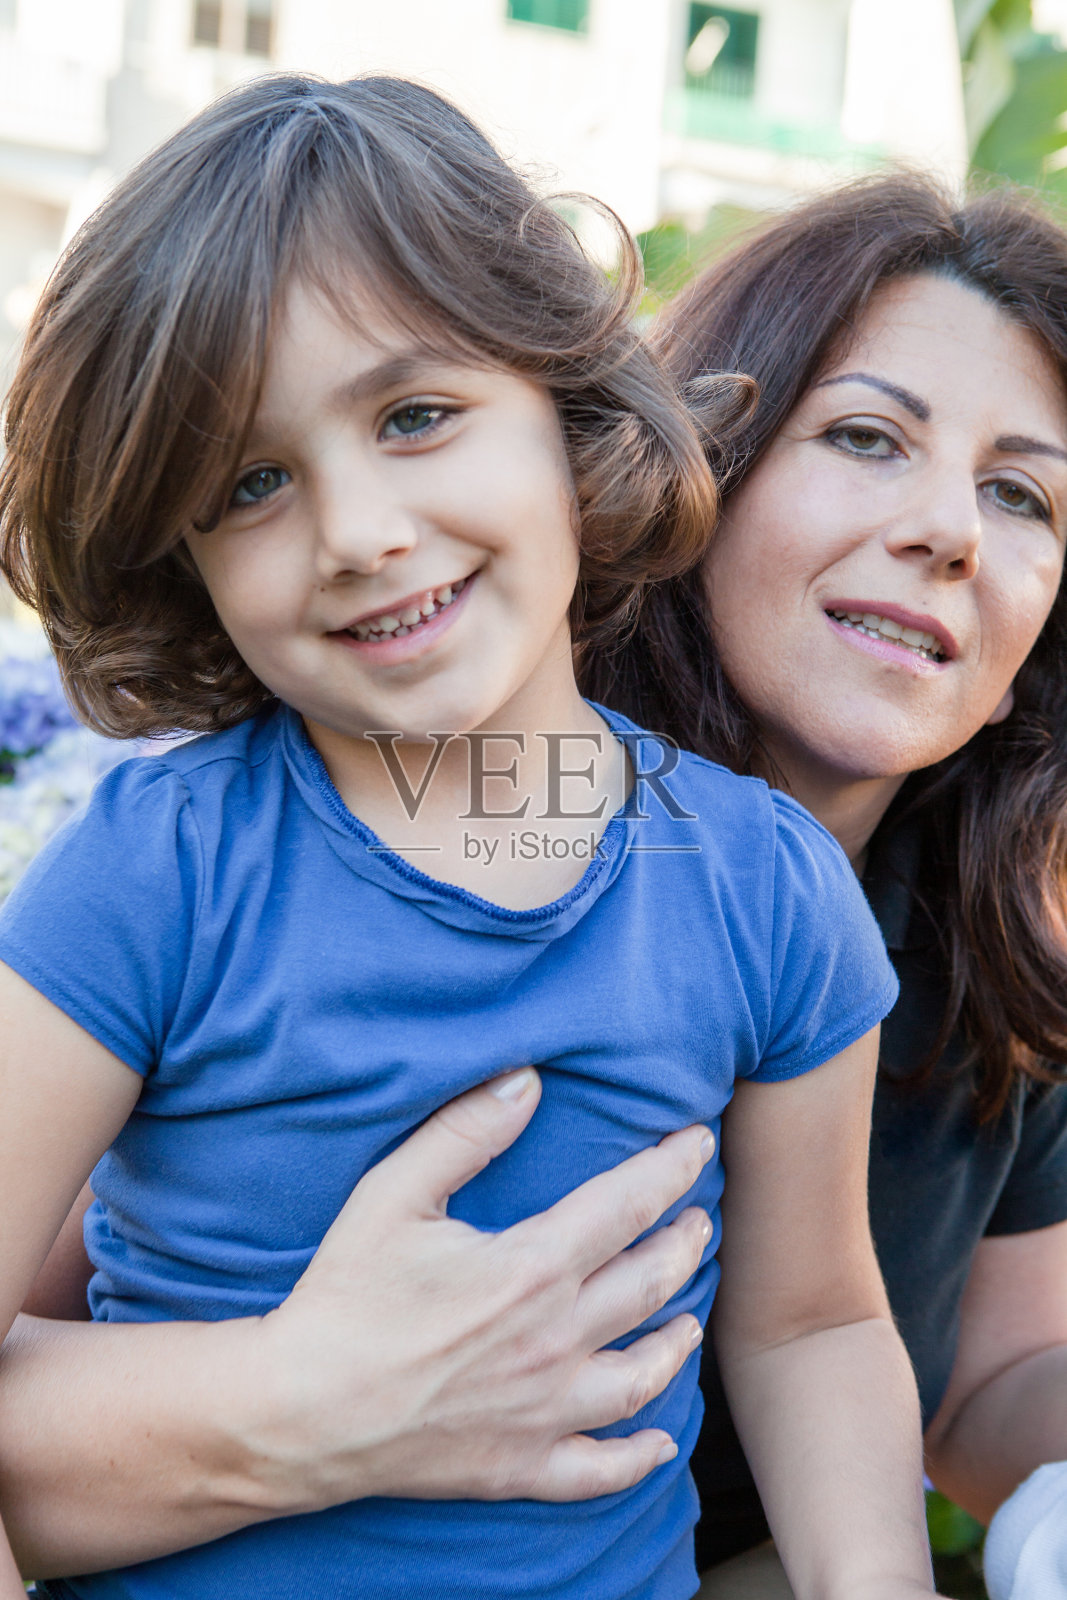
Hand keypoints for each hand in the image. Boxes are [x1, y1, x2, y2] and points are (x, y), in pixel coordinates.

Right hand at [251, 1067, 712, 1507]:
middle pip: (651, 1284)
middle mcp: (554, 1341)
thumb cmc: (343, 1297)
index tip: (696, 1142)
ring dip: (677, 1340)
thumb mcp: (393, 1193)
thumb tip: (527, 1081)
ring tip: (691, 1314)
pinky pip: (600, 1469)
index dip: (672, 1167)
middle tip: (702, 1218)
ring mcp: (543, 1412)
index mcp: (531, 1268)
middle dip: (685, 1243)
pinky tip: (659, 1442)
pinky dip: (638, 1457)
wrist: (298, 1412)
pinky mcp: (519, 1468)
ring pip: (643, 1376)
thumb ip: (465, 1132)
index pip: (628, 1204)